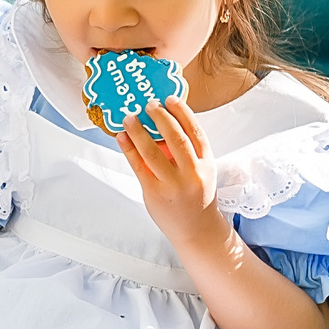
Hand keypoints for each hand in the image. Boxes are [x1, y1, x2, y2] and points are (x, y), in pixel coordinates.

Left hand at [118, 96, 222, 245]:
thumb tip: (161, 125)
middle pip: (176, 138)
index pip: (196, 131)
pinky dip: (129, 149)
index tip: (170, 98)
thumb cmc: (196, 196)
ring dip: (139, 131)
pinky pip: (139, 166)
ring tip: (129, 117)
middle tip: (149, 104)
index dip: (182, 112)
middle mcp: (192, 173)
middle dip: (161, 118)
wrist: (196, 229)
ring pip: (153, 152)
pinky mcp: (155, 193)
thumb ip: (187, 151)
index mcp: (206, 163)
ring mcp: (173, 184)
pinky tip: (122, 137)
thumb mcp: (201, 171)